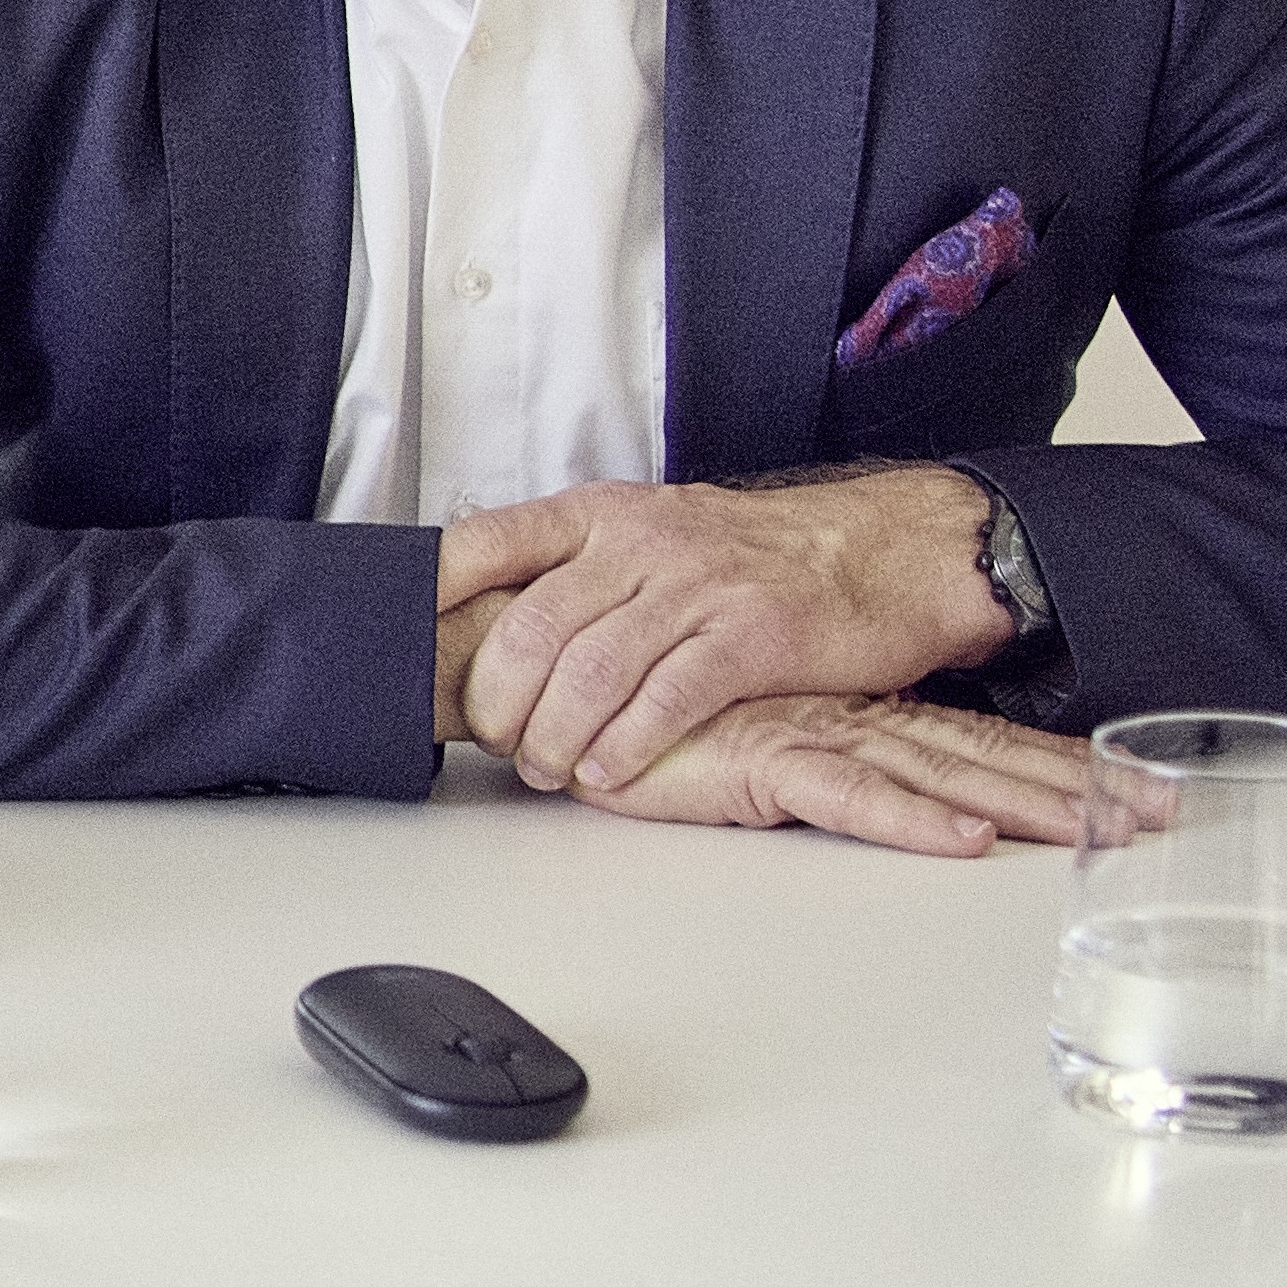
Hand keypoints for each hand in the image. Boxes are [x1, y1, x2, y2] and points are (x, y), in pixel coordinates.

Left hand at [438, 471, 1016, 796]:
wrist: (884, 553)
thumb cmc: (758, 559)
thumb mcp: (656, 533)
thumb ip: (581, 570)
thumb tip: (490, 622)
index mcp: (606, 513)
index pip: (489, 540)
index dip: (433, 594)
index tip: (401, 644)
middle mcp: (644, 542)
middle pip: (531, 627)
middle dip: (498, 700)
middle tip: (497, 741)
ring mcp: (699, 587)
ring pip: (590, 672)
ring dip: (556, 737)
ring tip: (550, 769)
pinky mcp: (751, 637)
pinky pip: (665, 700)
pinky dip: (625, 747)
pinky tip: (608, 774)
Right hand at [569, 689, 1097, 856]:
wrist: (564, 668)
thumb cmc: (647, 705)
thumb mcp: (749, 735)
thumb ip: (802, 752)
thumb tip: (861, 785)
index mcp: (857, 712)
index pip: (977, 739)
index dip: (1058, 763)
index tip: (1138, 790)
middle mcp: (853, 717)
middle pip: (987, 756)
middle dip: (1082, 788)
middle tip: (1170, 816)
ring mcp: (814, 733)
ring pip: (942, 775)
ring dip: (1028, 805)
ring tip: (1106, 833)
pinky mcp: (762, 758)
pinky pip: (851, 798)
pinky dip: (912, 821)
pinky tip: (967, 842)